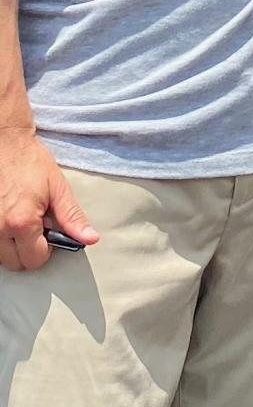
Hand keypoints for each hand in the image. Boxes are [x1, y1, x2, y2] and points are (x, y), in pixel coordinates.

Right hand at [0, 127, 98, 271]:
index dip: (47, 249)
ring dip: (13, 246)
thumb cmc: (31, 162)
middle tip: (35, 225)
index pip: (35, 260)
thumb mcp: (58, 187)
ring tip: (21, 219)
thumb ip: (72, 217)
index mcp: (21, 222)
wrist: (6, 143)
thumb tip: (90, 239)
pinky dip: (1, 237)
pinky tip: (9, 219)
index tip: (48, 231)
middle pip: (16, 263)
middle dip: (29, 250)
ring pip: (1, 257)